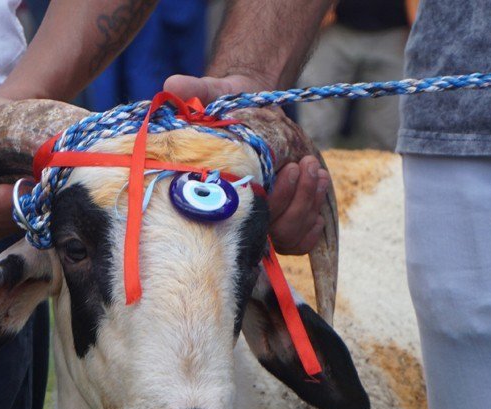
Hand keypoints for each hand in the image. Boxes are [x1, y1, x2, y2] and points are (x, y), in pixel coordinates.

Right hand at [164, 74, 331, 255]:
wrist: (244, 108)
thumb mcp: (210, 93)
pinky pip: (298, 241)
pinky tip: (318, 188)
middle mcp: (236, 214)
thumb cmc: (222, 105)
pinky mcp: (279, 219)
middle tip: (306, 165)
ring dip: (309, 202)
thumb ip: (193, 90)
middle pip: (274, 231)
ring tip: (315, 169)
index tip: (289, 169)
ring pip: (289, 234)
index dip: (274, 202)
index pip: (245, 220)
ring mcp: (259, 220)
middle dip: (298, 200)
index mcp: (218, 196)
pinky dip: (313, 224)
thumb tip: (172, 84)